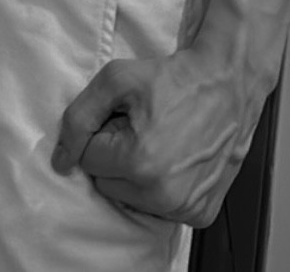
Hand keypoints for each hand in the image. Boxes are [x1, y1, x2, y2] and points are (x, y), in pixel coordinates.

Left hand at [50, 47, 270, 228]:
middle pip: (108, 183)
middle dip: (117, 155)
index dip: (103, 132)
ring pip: (132, 199)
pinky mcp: (201, 212)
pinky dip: (163, 187)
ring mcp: (185, 208)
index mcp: (139, 162)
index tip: (127, 116)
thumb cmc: (172, 77)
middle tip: (144, 126)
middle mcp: (163, 194)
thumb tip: (61, 161)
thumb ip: (79, 118)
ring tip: (162, 140)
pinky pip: (161, 208)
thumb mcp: (115, 79)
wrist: (228, 80)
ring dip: (138, 173)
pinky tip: (178, 158)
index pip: (89, 160)